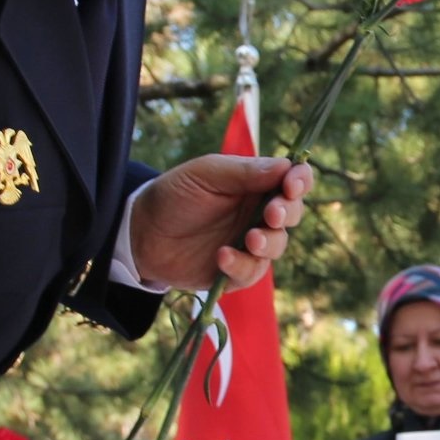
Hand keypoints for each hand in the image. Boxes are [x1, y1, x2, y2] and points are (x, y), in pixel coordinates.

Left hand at [125, 153, 313, 295]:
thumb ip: (246, 172)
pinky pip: (252, 273)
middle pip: (292, 214)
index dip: (300, 181)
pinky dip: (241, 266)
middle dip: (286, 214)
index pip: (293, 179)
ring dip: (268, 243)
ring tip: (248, 239)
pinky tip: (222, 257)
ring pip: (277, 246)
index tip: (290, 186)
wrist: (140, 233)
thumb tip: (287, 166)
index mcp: (255, 183)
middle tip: (270, 215)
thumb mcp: (206, 174)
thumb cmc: (174, 194)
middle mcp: (257, 213)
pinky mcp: (234, 271)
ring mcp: (248, 243)